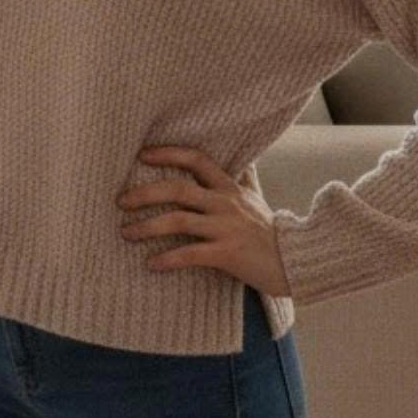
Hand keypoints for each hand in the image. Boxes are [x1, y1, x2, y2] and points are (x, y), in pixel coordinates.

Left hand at [117, 145, 290, 295]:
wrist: (297, 262)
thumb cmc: (270, 232)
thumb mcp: (255, 199)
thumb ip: (243, 179)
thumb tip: (243, 158)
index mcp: (229, 188)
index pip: (197, 159)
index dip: (168, 153)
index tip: (142, 155)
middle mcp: (225, 203)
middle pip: (178, 189)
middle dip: (145, 193)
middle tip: (120, 201)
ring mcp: (226, 228)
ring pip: (179, 220)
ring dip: (147, 226)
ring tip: (126, 233)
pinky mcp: (227, 254)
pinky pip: (190, 254)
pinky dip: (167, 259)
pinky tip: (150, 264)